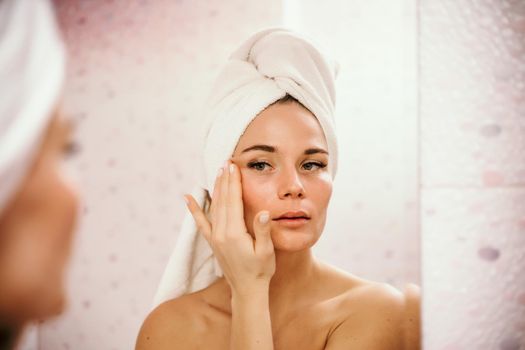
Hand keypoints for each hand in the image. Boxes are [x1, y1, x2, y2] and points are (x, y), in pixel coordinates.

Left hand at [184, 161, 275, 295]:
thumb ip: (263, 231)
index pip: (233, 201)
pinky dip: (194, 209)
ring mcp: (215, 238)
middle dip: (224, 180)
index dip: (233, 183)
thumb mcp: (266, 252)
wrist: (247, 290)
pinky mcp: (213, 242)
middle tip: (226, 163)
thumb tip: (264, 212)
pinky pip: (201, 223)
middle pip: (222, 201)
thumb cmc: (260, 271)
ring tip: (218, 173)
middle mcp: (221, 234)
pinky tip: (188, 198)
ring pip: (214, 207)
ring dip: (216, 189)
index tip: (234, 167)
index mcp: (234, 234)